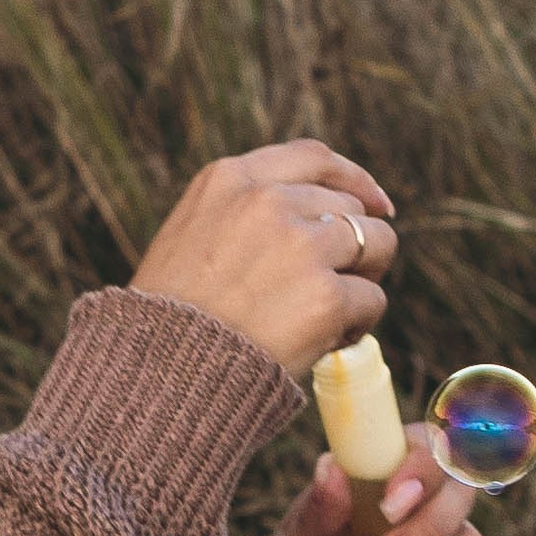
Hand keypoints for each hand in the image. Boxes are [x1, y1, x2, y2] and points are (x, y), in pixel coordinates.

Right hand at [129, 141, 396, 375]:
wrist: (159, 378)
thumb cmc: (170, 319)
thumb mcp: (189, 235)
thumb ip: (243, 212)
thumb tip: (322, 214)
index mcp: (229, 180)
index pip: (314, 157)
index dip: (354, 179)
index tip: (377, 204)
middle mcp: (268, 202)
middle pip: (352, 206)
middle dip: (355, 245)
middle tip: (331, 287)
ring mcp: (301, 247)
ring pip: (376, 245)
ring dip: (362, 281)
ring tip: (327, 317)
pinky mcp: (326, 298)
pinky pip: (372, 300)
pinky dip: (357, 325)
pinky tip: (321, 344)